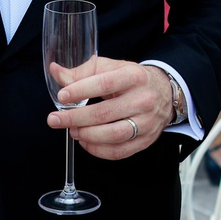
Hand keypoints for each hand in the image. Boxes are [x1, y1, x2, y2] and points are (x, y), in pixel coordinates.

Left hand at [50, 58, 177, 159]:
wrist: (164, 92)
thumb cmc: (132, 79)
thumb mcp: (111, 68)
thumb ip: (82, 71)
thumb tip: (56, 72)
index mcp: (134, 76)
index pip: (104, 83)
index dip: (81, 90)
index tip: (62, 96)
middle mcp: (143, 100)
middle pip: (105, 113)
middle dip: (75, 118)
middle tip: (55, 119)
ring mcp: (147, 122)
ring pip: (113, 135)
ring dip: (87, 135)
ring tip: (72, 131)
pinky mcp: (146, 140)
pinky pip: (119, 151)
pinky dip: (98, 150)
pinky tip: (86, 142)